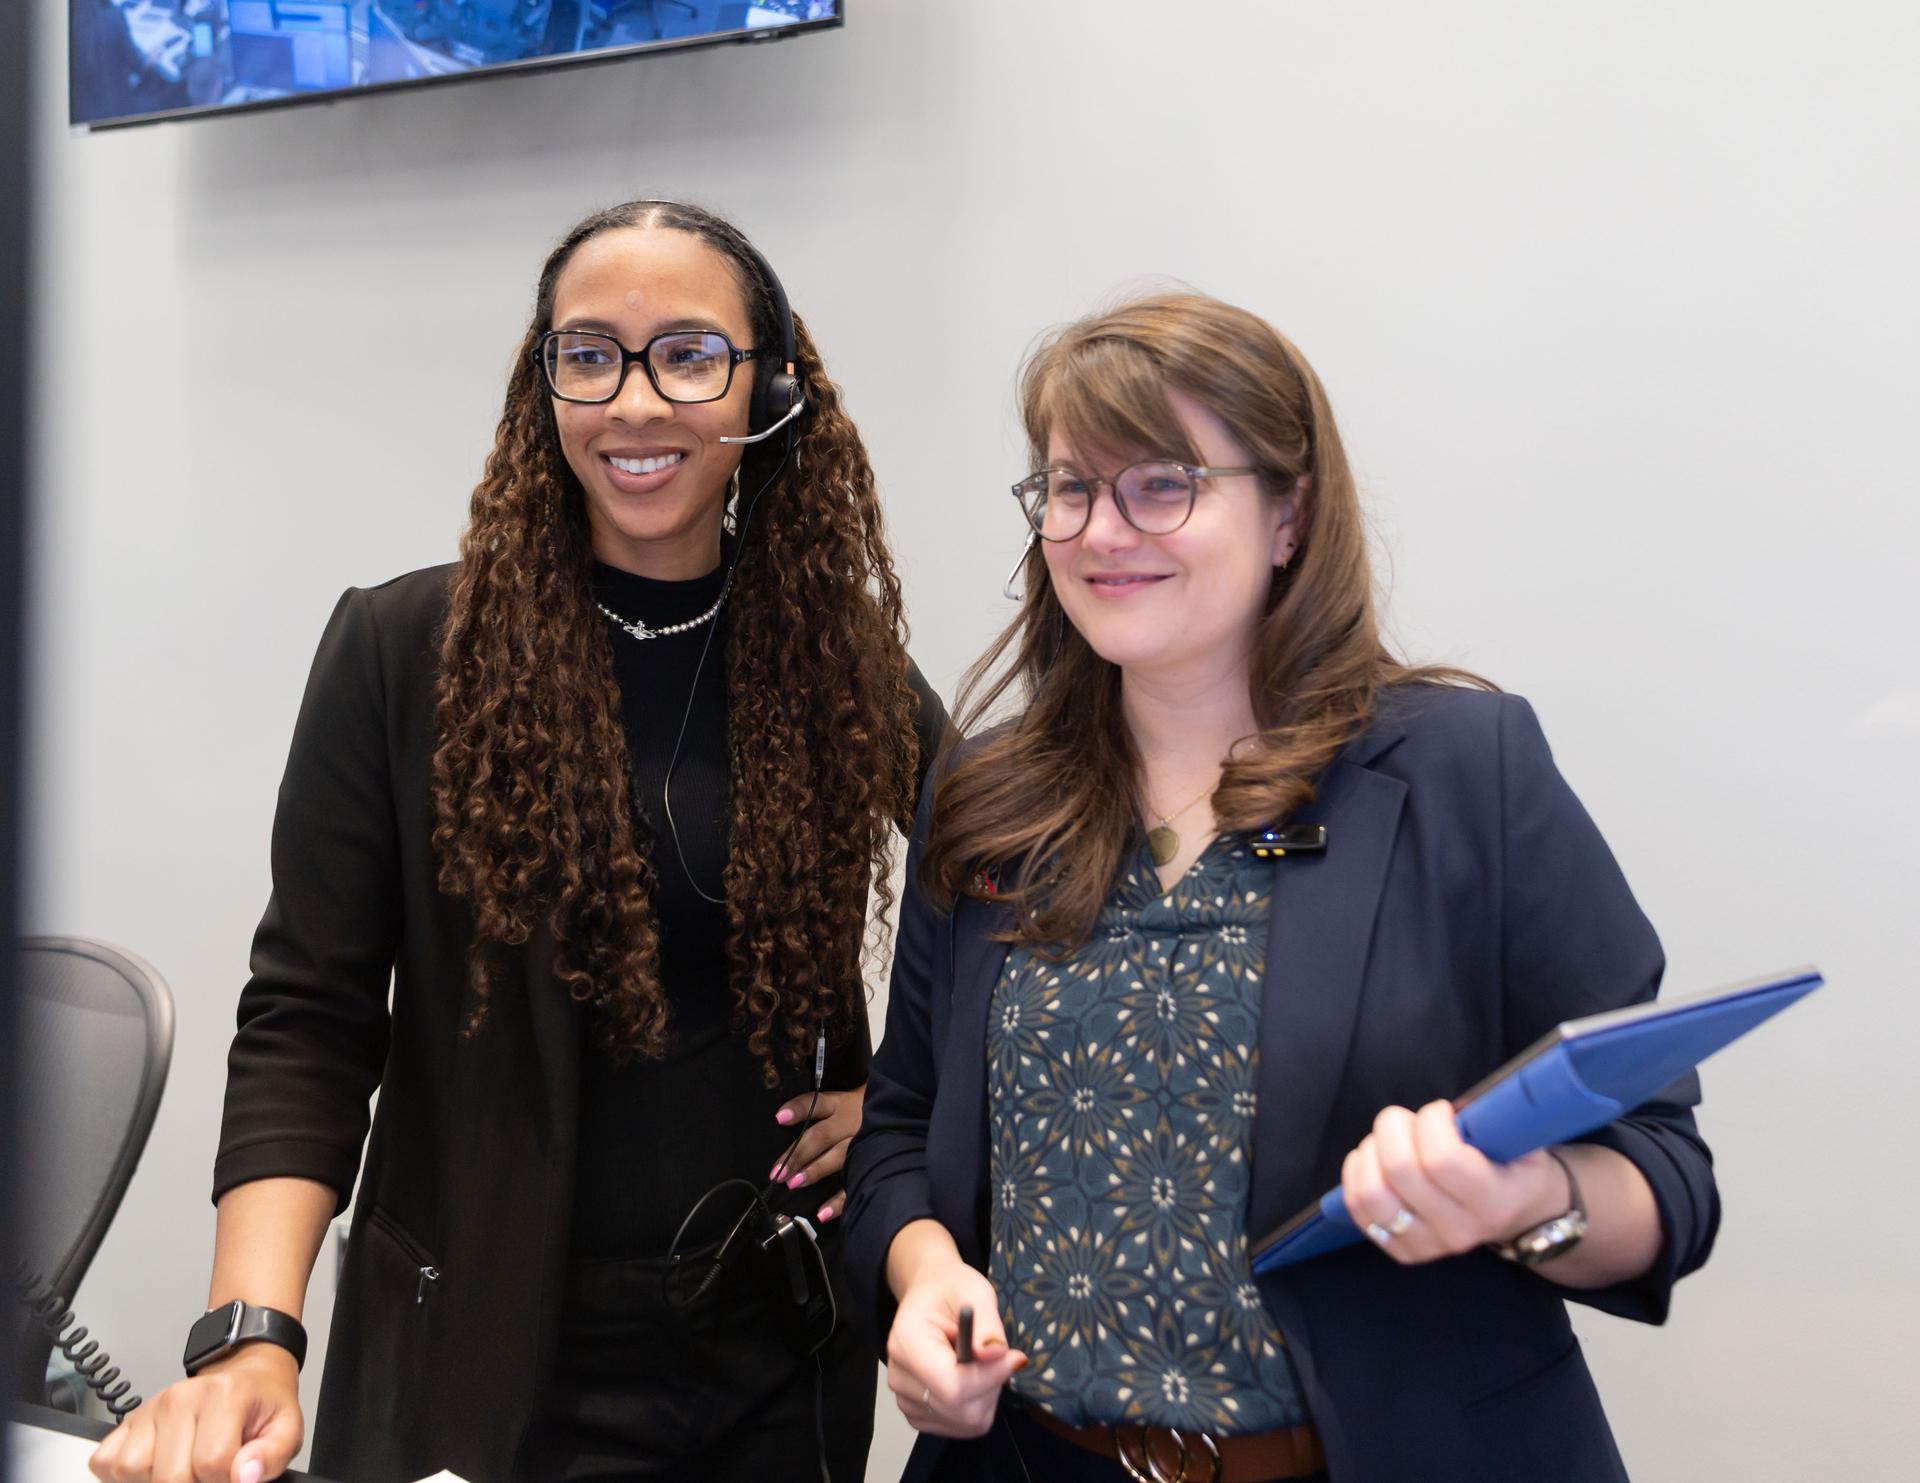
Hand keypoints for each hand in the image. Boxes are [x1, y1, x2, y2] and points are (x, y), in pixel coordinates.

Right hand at [90, 1344, 302, 1482]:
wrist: (245, 1376)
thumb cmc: (262, 1405)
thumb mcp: (287, 1428)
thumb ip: (273, 1455)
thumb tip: (244, 1476)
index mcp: (224, 1395)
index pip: (211, 1463)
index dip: (225, 1481)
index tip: (234, 1475)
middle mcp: (180, 1398)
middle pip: (169, 1476)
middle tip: (209, 1476)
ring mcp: (149, 1408)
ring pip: (132, 1470)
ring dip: (155, 1482)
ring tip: (185, 1471)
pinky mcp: (128, 1421)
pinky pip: (106, 1462)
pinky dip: (124, 1476)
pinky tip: (155, 1468)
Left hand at [770, 1082, 865, 1222]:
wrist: (906, 1112)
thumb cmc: (869, 1109)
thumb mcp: (851, 1099)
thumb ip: (827, 1110)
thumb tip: (786, 1122)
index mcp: (842, 1104)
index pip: (817, 1104)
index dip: (799, 1109)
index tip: (780, 1118)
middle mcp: (851, 1122)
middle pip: (821, 1136)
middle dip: (799, 1153)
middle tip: (779, 1172)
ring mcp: (863, 1142)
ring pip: (838, 1156)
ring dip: (815, 1171)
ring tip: (795, 1183)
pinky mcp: (874, 1162)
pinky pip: (856, 1182)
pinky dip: (839, 1200)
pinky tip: (823, 1212)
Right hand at [885, 1256, 1025, 1438]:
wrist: (930, 1294)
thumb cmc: (950, 1290)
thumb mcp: (975, 1292)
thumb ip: (987, 1326)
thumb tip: (996, 1355)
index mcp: (907, 1341)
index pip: (952, 1385)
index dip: (989, 1378)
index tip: (1013, 1357)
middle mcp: (899, 1376)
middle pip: (959, 1409)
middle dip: (990, 1386)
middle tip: (993, 1354)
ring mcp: (904, 1399)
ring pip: (964, 1421)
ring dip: (984, 1396)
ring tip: (977, 1363)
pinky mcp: (916, 1413)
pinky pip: (959, 1426)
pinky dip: (975, 1406)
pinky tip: (969, 1378)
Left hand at [1341, 1101, 1568, 1264]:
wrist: (1520, 1213)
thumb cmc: (1514, 1165)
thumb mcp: (1519, 1140)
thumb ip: (1491, 1121)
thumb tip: (1447, 1109)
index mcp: (1493, 1202)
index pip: (1442, 1160)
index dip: (1431, 1122)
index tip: (1441, 1111)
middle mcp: (1459, 1231)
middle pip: (1400, 1170)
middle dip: (1394, 1127)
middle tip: (1409, 1120)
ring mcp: (1428, 1246)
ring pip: (1370, 1193)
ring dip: (1370, 1151)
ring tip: (1388, 1140)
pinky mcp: (1402, 1250)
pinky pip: (1357, 1208)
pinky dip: (1357, 1172)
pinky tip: (1374, 1158)